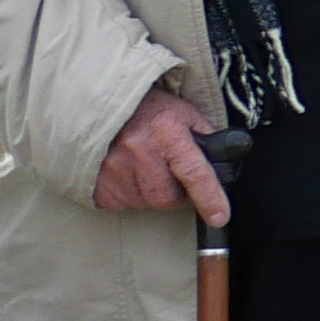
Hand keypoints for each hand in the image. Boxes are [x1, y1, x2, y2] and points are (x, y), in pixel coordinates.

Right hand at [92, 83, 226, 224]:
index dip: (209, 198)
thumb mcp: (185, 114)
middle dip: (176, 194)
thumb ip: (206, 140)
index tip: (219, 217)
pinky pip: (120, 203)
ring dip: (151, 194)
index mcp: (167, 132)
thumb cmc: (151, 109)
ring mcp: (113, 167)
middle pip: (167, 198)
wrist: (105, 104)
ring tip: (147, 169)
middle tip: (173, 176)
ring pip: (144, 203)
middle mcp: (138, 150)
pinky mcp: (96, 180)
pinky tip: (129, 174)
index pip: (193, 172)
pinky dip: (129, 195)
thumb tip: (223, 165)